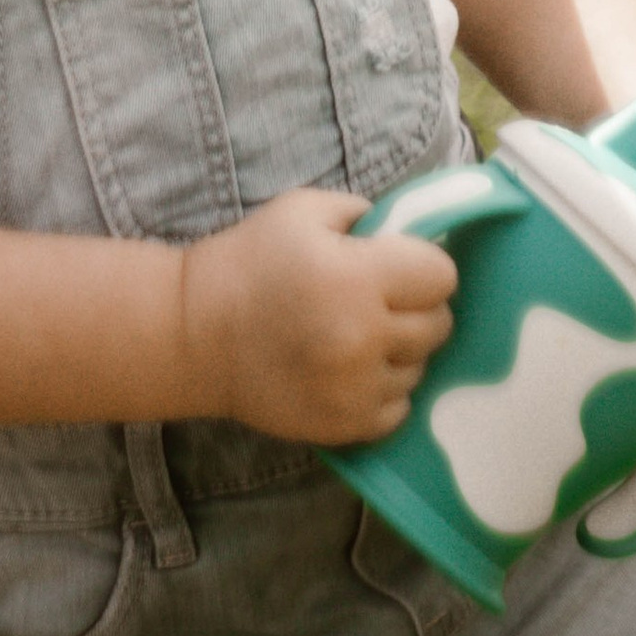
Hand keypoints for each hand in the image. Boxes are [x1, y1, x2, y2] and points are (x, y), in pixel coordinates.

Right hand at [179, 187, 457, 441]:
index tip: (399, 265)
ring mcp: (356, 388)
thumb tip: (415, 232)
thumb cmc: (249, 261)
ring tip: (359, 335)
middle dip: (417, 306)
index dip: (424, 265)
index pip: (442, 276)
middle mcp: (363, 337)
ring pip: (420, 367)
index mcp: (357, 277)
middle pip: (438, 323)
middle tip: (379, 299)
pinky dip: (383, 388)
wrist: (193, 336)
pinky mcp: (345, 426)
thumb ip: (367, 213)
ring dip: (400, 349)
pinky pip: (399, 408)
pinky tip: (352, 370)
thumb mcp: (304, 209)